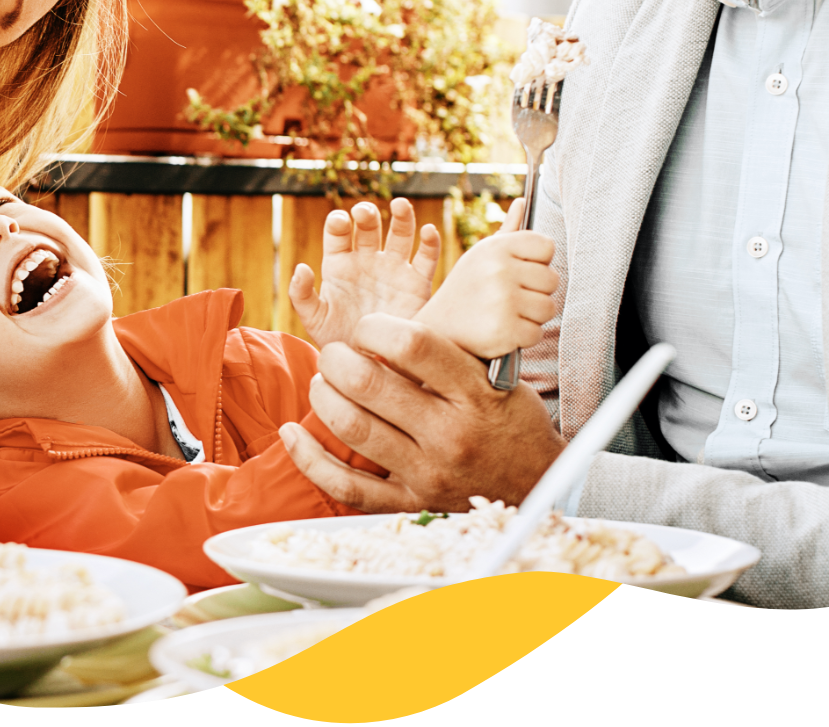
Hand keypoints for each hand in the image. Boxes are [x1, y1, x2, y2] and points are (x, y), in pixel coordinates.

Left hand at [279, 312, 564, 512]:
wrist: (535, 482)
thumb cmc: (509, 417)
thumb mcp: (494, 375)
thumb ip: (447, 353)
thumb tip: (387, 327)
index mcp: (473, 393)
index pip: (411, 345)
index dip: (375, 327)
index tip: (367, 326)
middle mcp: (449, 434)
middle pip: (370, 385)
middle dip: (337, 359)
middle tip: (333, 353)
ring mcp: (427, 472)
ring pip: (353, 429)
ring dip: (324, 396)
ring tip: (323, 380)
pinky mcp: (409, 502)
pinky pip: (347, 486)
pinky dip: (310, 458)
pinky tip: (293, 433)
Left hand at [287, 199, 439, 347]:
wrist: (371, 367)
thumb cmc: (338, 342)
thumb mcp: (314, 320)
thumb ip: (301, 295)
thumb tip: (301, 267)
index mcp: (340, 264)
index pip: (338, 234)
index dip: (338, 223)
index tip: (340, 221)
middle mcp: (368, 261)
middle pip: (369, 227)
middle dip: (367, 216)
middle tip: (365, 213)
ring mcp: (394, 270)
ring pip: (400, 234)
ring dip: (402, 217)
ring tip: (401, 205)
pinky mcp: (418, 284)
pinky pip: (426, 258)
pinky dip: (430, 243)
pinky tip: (428, 231)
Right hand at [415, 209, 556, 359]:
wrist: (437, 329)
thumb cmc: (466, 289)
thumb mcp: (481, 255)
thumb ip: (508, 230)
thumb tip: (524, 202)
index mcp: (496, 248)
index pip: (546, 246)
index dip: (538, 262)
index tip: (521, 271)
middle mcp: (499, 270)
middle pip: (552, 279)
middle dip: (537, 293)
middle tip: (512, 298)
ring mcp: (502, 301)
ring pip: (548, 308)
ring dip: (533, 317)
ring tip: (508, 314)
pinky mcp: (504, 331)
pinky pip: (536, 333)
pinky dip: (524, 337)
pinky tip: (504, 331)